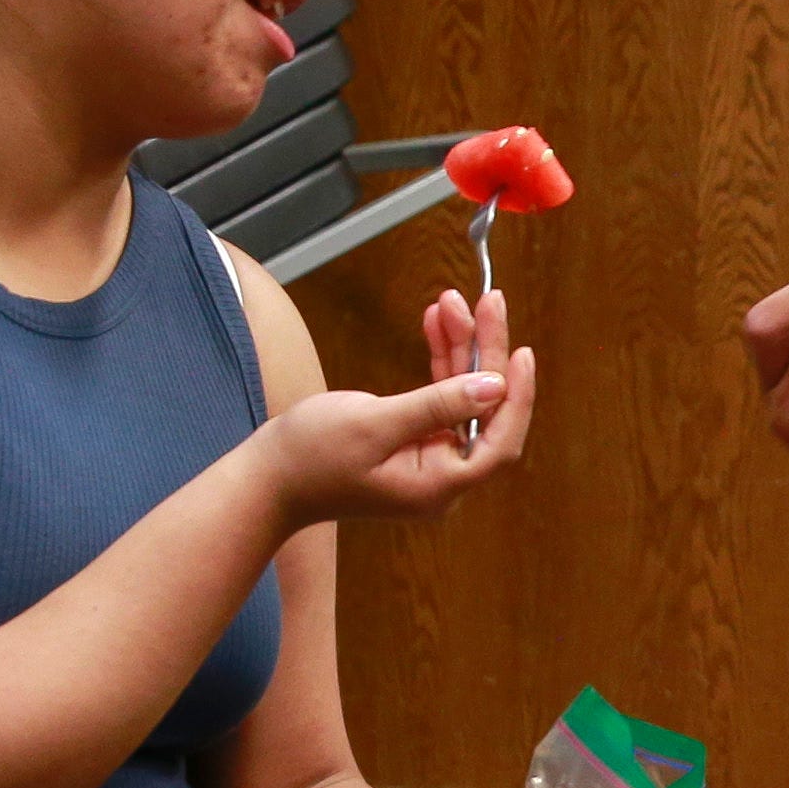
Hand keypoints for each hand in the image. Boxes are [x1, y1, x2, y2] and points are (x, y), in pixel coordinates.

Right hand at [254, 284, 533, 525]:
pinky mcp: (410, 444)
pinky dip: (439, 363)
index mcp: (437, 484)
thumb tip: (495, 387)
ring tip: (451, 302)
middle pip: (483, 412)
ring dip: (459, 350)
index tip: (521, 350)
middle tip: (486, 302)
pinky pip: (437, 400)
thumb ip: (438, 404)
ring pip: (461, 399)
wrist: (267, 478)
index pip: (500, 443)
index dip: (517, 396)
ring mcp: (426, 460)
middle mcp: (439, 478)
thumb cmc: (310, 457)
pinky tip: (437, 325)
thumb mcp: (375, 423)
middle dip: (484, 354)